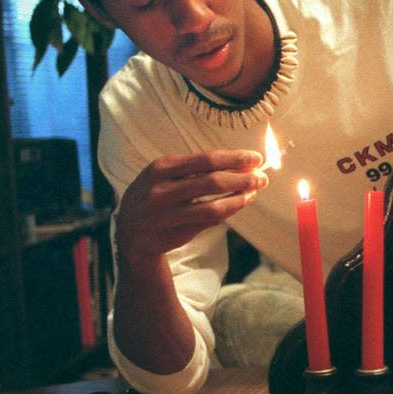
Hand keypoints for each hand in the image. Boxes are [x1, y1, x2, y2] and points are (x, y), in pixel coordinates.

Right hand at [115, 150, 266, 263]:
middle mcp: (161, 191)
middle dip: (243, 179)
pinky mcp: (175, 235)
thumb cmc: (157, 194)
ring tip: (253, 193)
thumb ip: (198, 169)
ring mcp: (167, 216)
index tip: (257, 158)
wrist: (131, 230)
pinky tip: (238, 204)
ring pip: (214, 208)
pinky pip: (209, 223)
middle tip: (262, 178)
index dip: (235, 158)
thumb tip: (243, 163)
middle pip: (213, 182)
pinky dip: (228, 213)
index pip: (206, 159)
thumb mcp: (166, 174)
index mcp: (161, 168)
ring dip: (239, 199)